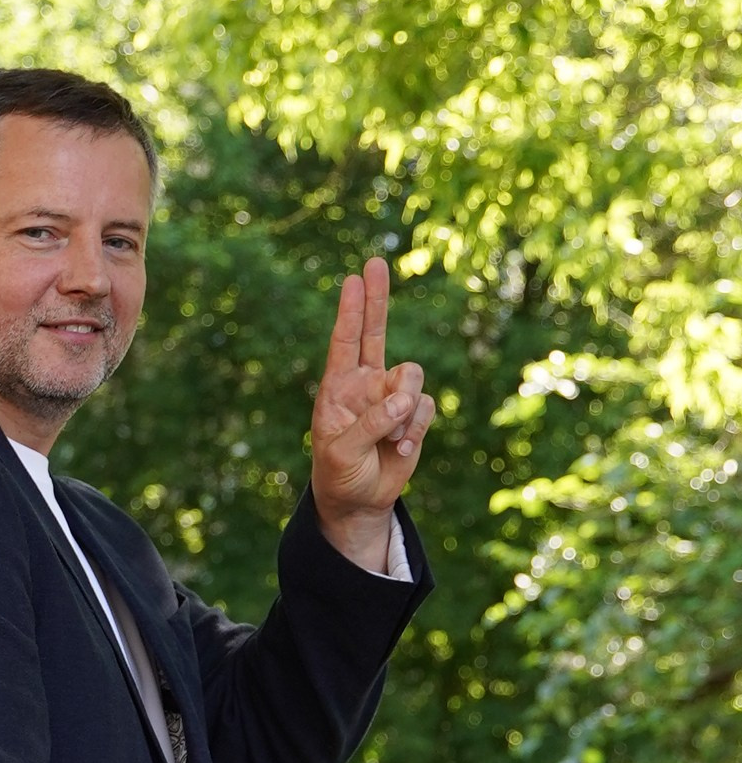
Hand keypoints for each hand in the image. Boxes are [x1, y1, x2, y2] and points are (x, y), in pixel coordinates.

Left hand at [310, 257, 432, 570]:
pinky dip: (414, 430)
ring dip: (404, 409)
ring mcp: (391, 397)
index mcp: (338, 388)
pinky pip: (424, 408)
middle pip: (375, 332)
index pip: (345, 342)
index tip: (353, 279)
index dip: (350, 311)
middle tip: (374, 261)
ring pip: (411, 378)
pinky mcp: (413, 415)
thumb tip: (403, 399)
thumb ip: (370, 423)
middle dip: (376, 299)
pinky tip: (399, 450)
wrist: (360, 501)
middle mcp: (365, 384)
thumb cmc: (339, 473)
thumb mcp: (342, 452)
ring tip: (388, 439)